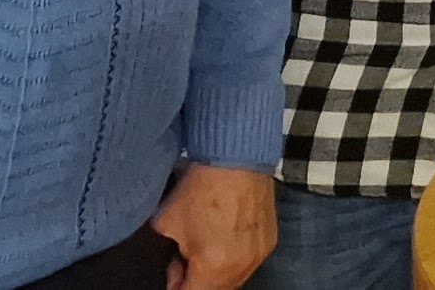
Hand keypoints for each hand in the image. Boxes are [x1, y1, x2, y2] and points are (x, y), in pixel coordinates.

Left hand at [151, 163, 274, 289]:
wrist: (236, 156)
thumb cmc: (202, 187)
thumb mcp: (165, 222)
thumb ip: (168, 251)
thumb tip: (175, 261)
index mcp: (213, 267)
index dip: (176, 285)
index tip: (172, 272)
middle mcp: (241, 266)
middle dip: (198, 279)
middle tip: (184, 257)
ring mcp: (259, 254)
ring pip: (234, 277)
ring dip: (217, 269)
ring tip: (206, 244)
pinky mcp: (269, 240)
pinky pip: (248, 260)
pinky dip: (234, 255)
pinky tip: (225, 233)